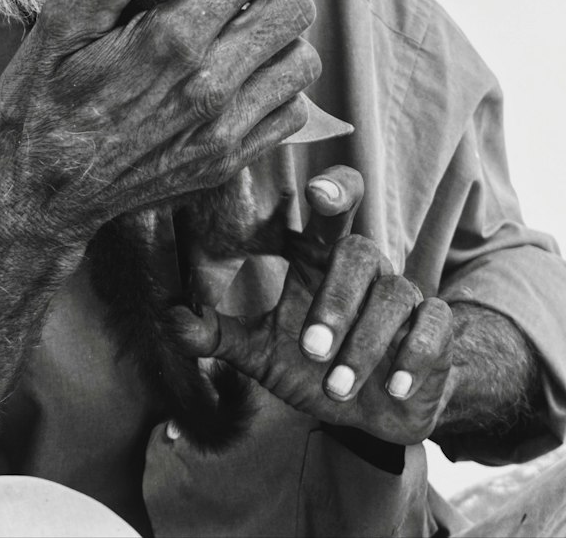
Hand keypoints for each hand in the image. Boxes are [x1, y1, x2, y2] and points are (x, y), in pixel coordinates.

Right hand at [0, 0, 320, 249]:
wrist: (39, 195)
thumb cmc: (42, 102)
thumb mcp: (63, 24)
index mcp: (170, 41)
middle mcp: (210, 86)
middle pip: (292, 11)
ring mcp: (225, 130)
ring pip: (303, 63)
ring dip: (281, 37)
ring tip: (244, 29)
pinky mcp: (229, 162)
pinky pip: (292, 113)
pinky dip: (279, 87)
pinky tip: (242, 76)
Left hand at [170, 166, 455, 444]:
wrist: (373, 413)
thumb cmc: (314, 369)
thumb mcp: (260, 354)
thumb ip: (216, 335)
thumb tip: (169, 319)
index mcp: (322, 260)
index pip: (333, 206)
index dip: (331, 190)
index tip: (316, 193)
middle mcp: (365, 268)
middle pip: (359, 253)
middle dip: (335, 303)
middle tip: (311, 351)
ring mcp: (403, 295)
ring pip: (393, 295)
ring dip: (364, 345)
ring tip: (336, 386)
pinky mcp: (435, 328)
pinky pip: (434, 325)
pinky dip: (415, 355)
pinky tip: (394, 384)